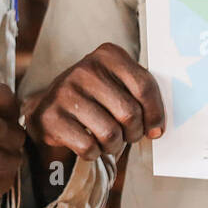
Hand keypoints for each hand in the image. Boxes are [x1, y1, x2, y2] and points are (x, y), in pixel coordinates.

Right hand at [26, 42, 164, 162]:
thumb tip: (156, 128)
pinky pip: (88, 147)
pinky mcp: (52, 117)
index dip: (155, 114)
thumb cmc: (95, 97)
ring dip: (114, 145)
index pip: (144, 86)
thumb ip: (141, 96)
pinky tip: (90, 143)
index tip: (155, 128)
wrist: (51, 105)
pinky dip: (94, 153)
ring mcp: (66, 92)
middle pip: (129, 113)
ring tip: (109, 140)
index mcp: (108, 55)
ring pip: (110, 134)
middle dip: (134, 133)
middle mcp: (85, 70)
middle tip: (129, 135)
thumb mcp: (118, 83)